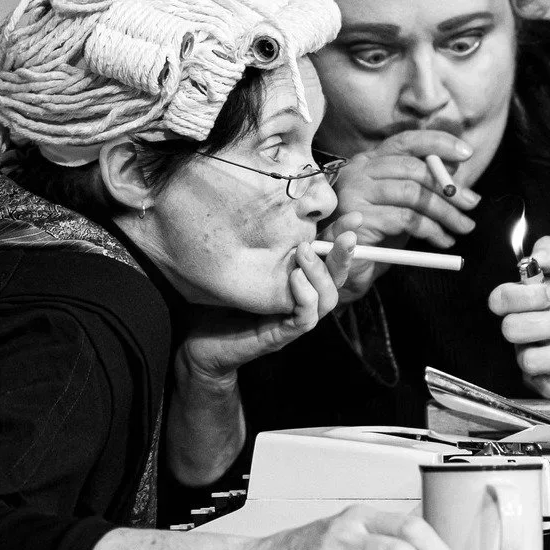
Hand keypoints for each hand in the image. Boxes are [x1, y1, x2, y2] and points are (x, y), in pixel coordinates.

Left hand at [178, 231, 357, 384]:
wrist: (195, 343)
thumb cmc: (218, 302)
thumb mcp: (240, 264)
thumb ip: (260, 243)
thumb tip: (277, 206)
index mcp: (296, 280)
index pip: (328, 257)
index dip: (341, 237)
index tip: (354, 218)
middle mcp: (300, 300)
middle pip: (337, 278)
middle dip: (344, 255)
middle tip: (347, 236)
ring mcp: (292, 319)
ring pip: (327, 299)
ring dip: (321, 273)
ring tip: (304, 251)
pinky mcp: (281, 337)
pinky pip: (306, 319)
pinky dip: (306, 297)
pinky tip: (295, 278)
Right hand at [325, 130, 479, 299]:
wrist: (344, 272)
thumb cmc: (376, 237)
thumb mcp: (402, 206)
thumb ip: (421, 187)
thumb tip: (455, 172)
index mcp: (368, 162)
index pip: (406, 141)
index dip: (438, 143)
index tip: (466, 153)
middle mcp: (358, 171)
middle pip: (412, 168)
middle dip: (448, 187)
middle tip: (472, 204)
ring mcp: (354, 193)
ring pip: (412, 194)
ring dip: (445, 212)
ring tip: (462, 227)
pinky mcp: (358, 218)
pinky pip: (405, 219)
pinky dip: (431, 230)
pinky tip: (442, 240)